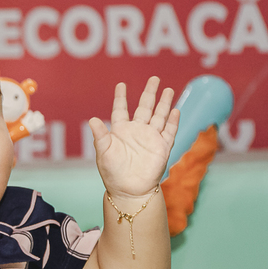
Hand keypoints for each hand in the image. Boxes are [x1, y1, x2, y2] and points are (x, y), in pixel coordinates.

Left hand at [89, 77, 179, 197]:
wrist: (129, 190)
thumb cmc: (113, 173)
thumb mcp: (104, 152)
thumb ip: (100, 135)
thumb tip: (92, 119)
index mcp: (121, 131)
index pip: (121, 109)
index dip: (121, 97)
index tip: (121, 85)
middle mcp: (137, 132)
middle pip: (145, 107)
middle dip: (149, 93)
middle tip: (154, 78)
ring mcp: (150, 138)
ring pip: (159, 116)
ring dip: (164, 103)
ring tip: (168, 89)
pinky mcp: (162, 147)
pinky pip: (169, 131)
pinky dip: (173, 121)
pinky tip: (175, 110)